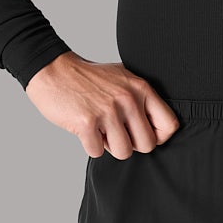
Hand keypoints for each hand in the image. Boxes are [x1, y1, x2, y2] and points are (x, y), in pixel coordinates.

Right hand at [25, 53, 180, 157]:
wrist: (52, 69)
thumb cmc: (88, 79)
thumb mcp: (123, 79)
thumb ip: (141, 99)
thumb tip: (161, 129)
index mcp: (141, 88)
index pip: (169, 125)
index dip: (157, 136)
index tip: (141, 134)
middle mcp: (128, 99)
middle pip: (147, 145)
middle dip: (131, 144)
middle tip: (115, 132)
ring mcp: (108, 111)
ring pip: (123, 152)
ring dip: (109, 146)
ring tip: (99, 128)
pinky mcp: (87, 122)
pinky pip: (97, 152)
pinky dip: (89, 145)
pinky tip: (84, 128)